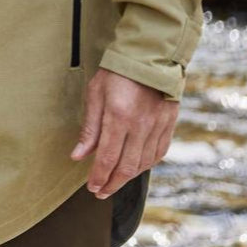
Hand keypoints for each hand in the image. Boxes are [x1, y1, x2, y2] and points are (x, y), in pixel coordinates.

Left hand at [70, 68, 178, 198]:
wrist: (150, 54)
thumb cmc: (118, 72)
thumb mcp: (96, 93)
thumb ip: (89, 127)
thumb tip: (78, 156)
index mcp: (118, 116)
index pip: (107, 158)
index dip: (98, 178)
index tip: (92, 187)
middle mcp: (140, 125)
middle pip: (126, 167)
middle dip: (111, 184)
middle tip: (101, 192)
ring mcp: (157, 125)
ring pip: (143, 164)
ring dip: (128, 178)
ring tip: (116, 181)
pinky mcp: (169, 123)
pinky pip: (159, 153)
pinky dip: (146, 165)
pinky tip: (137, 167)